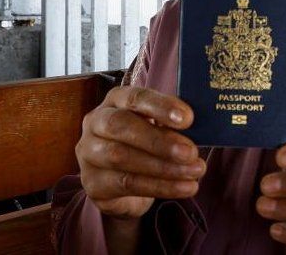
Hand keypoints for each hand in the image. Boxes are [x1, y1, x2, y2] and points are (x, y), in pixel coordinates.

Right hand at [76, 86, 204, 219]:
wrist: (122, 187)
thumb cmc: (144, 145)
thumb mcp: (158, 128)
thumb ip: (171, 124)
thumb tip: (197, 125)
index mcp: (115, 100)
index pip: (134, 97)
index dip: (161, 106)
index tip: (188, 118)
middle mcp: (95, 122)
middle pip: (121, 125)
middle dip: (159, 139)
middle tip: (190, 151)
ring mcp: (88, 153)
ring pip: (122, 157)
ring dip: (164, 167)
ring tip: (195, 171)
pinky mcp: (92, 182)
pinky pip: (126, 183)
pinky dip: (160, 186)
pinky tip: (185, 187)